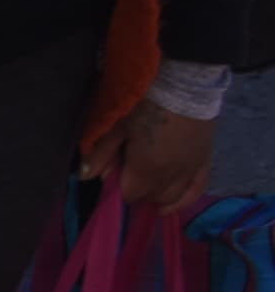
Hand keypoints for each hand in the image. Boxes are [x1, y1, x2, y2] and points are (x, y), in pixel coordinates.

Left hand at [88, 98, 219, 215]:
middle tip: (128, 175)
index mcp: (147, 168)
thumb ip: (102, 153)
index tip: (113, 175)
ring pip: (172, 197)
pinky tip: (169, 207)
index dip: (119, 189)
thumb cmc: (145, 103)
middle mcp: (172, 175)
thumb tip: (85, 176)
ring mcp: (191, 170)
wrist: (184, 85)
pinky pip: (197, 190)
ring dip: (157, 195)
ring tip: (147, 187)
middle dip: (137, 191)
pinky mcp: (206, 161)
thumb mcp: (117, 126)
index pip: (130, 194)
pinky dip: (184, 200)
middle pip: (150, 197)